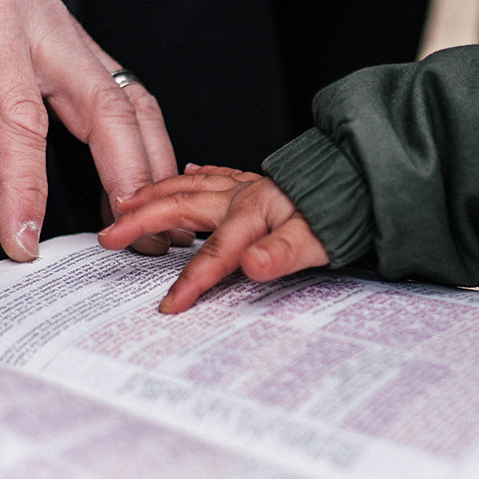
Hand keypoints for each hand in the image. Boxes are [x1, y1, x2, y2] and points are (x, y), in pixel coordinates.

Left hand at [0, 0, 177, 259]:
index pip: (18, 117)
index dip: (24, 187)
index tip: (22, 242)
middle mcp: (47, 27)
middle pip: (108, 110)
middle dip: (128, 180)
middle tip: (135, 242)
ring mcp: (75, 37)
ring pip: (135, 104)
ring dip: (153, 165)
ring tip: (156, 224)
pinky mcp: (85, 49)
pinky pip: (132, 98)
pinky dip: (148, 144)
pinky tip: (144, 184)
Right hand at [99, 165, 328, 312]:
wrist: (367, 180)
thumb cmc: (345, 212)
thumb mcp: (320, 240)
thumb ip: (283, 253)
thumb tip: (252, 266)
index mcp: (254, 212)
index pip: (214, 254)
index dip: (190, 281)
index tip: (169, 306)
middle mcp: (245, 195)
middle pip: (183, 207)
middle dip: (143, 221)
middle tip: (110, 235)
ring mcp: (250, 186)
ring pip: (192, 185)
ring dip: (157, 193)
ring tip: (127, 200)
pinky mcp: (260, 183)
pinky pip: (219, 174)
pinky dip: (197, 175)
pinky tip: (189, 172)